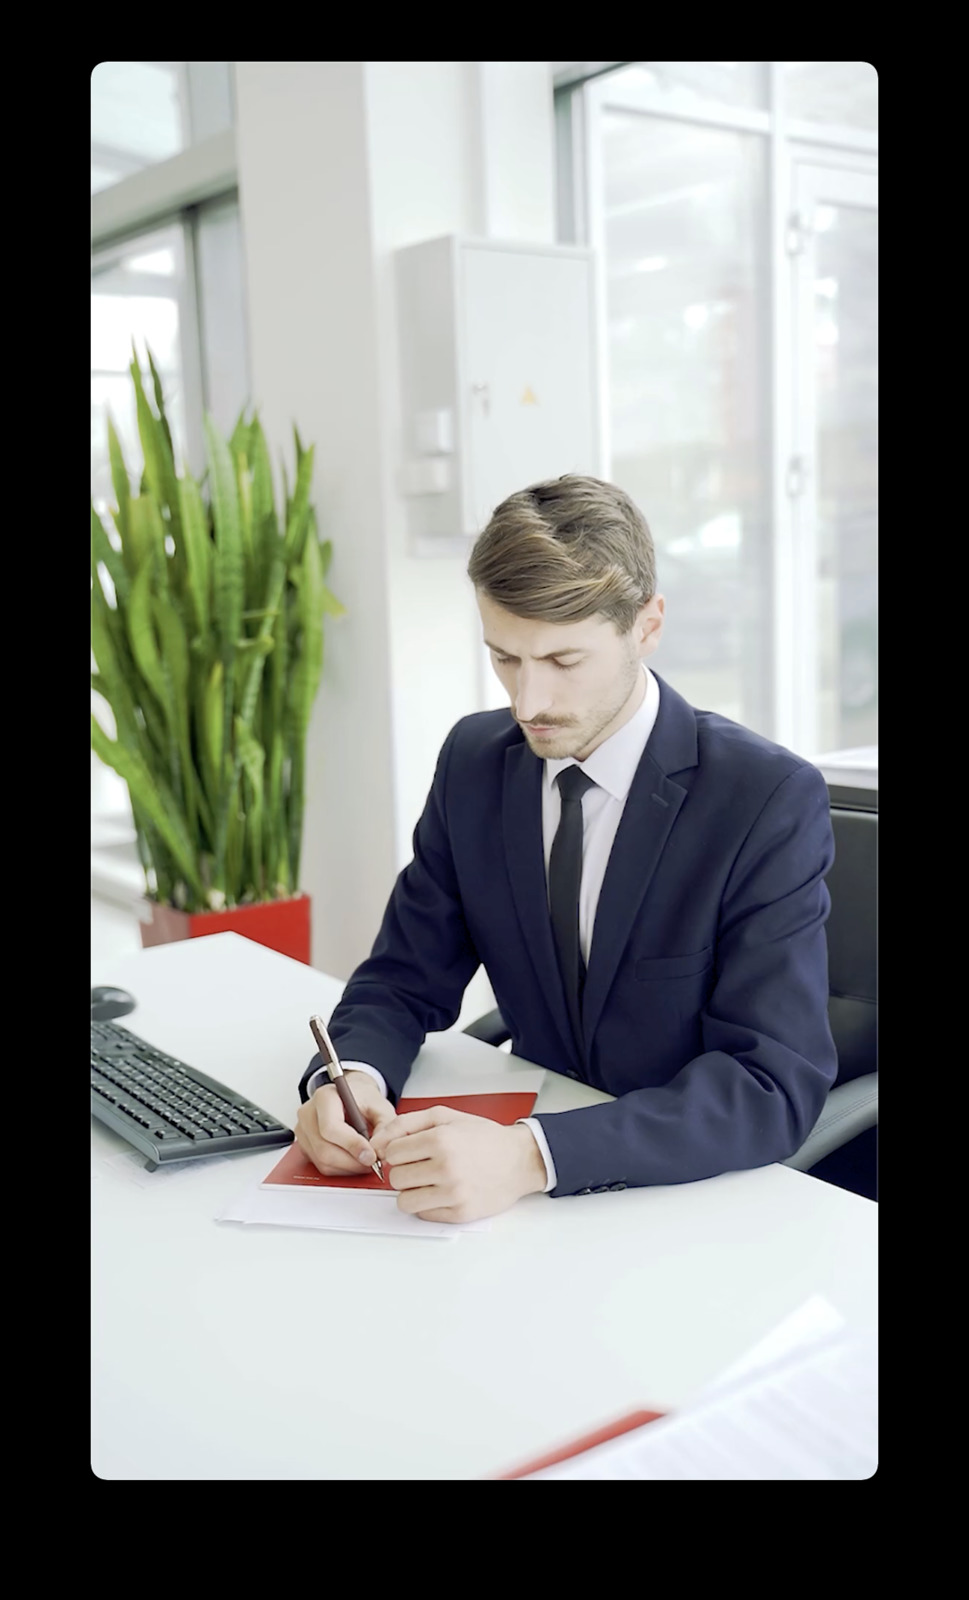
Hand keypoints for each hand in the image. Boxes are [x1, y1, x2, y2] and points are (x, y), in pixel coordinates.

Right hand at [295, 1071, 396, 1177]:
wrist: (351, 1096)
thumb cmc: (363, 1099)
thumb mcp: (382, 1106)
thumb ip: (386, 1127)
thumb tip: (380, 1151)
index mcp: (325, 1097)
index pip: (330, 1127)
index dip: (351, 1145)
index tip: (371, 1156)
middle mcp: (308, 1113)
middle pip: (324, 1149)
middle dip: (352, 1162)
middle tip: (373, 1163)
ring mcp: (303, 1130)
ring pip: (321, 1161)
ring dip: (347, 1168)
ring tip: (365, 1161)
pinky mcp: (304, 1145)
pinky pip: (319, 1165)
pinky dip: (339, 1169)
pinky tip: (352, 1161)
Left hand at [370, 1106, 546, 1222]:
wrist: (519, 1160)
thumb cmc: (482, 1137)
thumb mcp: (444, 1116)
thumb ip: (404, 1124)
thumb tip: (375, 1143)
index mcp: (441, 1139)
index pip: (391, 1153)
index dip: (398, 1151)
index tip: (412, 1150)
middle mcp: (447, 1167)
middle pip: (395, 1178)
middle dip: (404, 1171)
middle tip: (422, 1166)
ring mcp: (454, 1193)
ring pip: (404, 1201)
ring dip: (412, 1191)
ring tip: (429, 1181)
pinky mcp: (460, 1214)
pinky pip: (422, 1214)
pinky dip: (427, 1204)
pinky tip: (443, 1192)